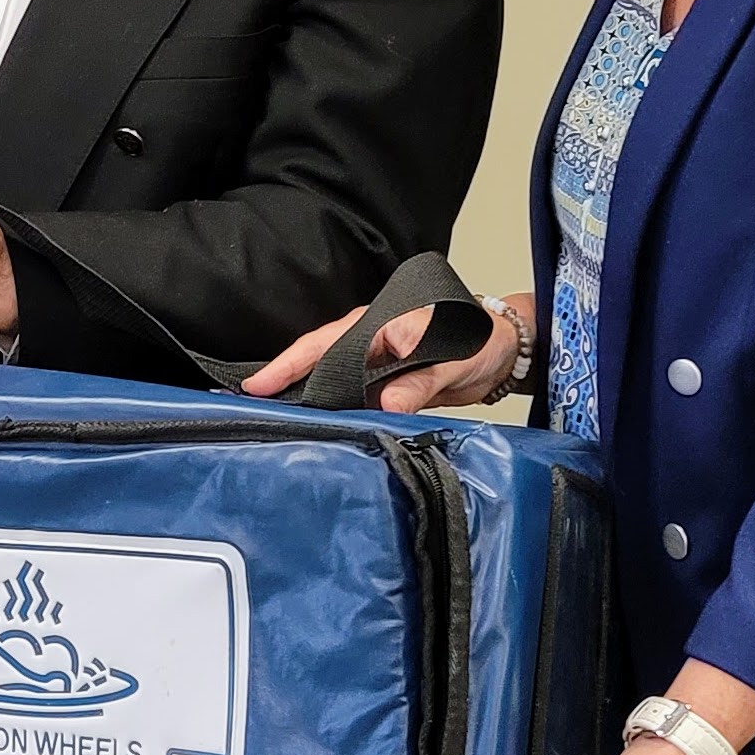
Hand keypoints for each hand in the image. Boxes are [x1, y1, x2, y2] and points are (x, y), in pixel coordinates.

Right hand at [244, 292, 529, 412]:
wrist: (504, 351)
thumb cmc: (481, 340)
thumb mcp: (453, 361)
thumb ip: (421, 382)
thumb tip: (387, 405)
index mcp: (378, 326)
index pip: (322, 343)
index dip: (288, 364)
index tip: (257, 385)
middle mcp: (370, 343)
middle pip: (317, 362)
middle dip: (284, 383)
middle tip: (250, 408)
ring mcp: (376, 365)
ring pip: (332, 382)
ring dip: (308, 400)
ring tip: (274, 422)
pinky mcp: (387, 386)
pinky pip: (353, 399)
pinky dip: (335, 412)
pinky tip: (321, 429)